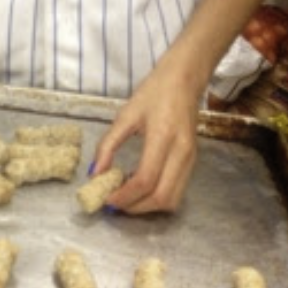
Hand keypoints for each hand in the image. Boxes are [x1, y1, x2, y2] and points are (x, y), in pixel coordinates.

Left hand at [92, 59, 200, 213]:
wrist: (184, 79)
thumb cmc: (154, 92)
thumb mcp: (125, 114)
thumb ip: (108, 145)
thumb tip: (94, 173)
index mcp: (163, 137)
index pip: (145, 180)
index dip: (124, 196)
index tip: (105, 199)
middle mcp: (181, 153)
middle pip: (161, 198)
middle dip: (135, 207)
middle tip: (114, 203)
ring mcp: (191, 159)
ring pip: (171, 200)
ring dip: (147, 206)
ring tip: (126, 195)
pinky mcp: (193, 161)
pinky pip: (177, 191)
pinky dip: (157, 197)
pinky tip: (140, 186)